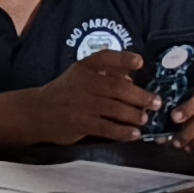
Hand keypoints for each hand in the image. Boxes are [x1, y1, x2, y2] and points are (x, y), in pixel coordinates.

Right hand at [30, 48, 158, 146]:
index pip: (105, 58)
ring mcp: (80, 104)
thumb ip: (105, 74)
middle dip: (140, 96)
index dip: (124, 59)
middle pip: (117, 88)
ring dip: (134, 114)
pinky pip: (106, 128)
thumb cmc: (66, 92)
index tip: (140, 62)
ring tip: (146, 119)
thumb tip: (132, 78)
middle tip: (156, 102)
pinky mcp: (79, 123)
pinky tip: (134, 134)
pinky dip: (122, 132)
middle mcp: (83, 83)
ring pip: (114, 109)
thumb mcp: (81, 76)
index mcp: (84, 68)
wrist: (37, 112)